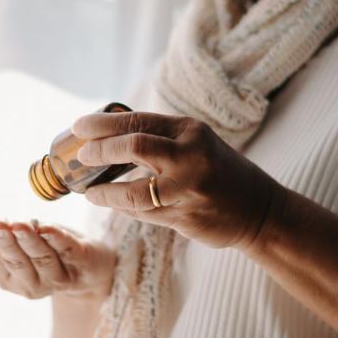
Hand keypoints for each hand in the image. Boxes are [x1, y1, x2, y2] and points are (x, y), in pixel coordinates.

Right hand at [0, 219, 116, 299]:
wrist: (91, 266)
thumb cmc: (48, 250)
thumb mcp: (17, 242)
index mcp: (14, 280)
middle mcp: (35, 285)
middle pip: (18, 263)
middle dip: (6, 243)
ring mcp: (60, 278)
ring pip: (43, 259)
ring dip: (30, 241)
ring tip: (18, 224)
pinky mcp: (83, 263)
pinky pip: (69, 252)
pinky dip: (57, 239)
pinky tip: (46, 227)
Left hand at [71, 111, 280, 250]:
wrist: (259, 209)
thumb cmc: (220, 172)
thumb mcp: (196, 144)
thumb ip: (160, 139)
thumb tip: (106, 139)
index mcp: (190, 130)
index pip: (138, 121)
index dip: (102, 124)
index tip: (78, 127)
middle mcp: (191, 155)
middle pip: (134, 146)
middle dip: (100, 151)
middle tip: (82, 157)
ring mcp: (189, 188)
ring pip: (133, 190)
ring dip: (105, 192)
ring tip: (90, 192)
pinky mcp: (186, 216)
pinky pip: (143, 213)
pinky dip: (124, 209)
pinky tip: (113, 205)